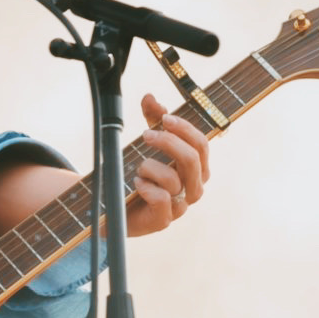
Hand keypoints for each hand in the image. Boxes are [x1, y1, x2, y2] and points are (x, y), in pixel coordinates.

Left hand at [126, 92, 211, 237]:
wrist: (116, 211)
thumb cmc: (139, 176)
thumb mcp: (147, 145)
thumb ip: (152, 120)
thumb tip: (150, 96)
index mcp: (196, 169)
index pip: (201, 144)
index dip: (184, 129)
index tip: (163, 118)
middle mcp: (193, 188)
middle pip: (192, 159)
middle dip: (168, 142)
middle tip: (145, 135)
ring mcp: (180, 206)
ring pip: (174, 179)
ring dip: (150, 167)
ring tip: (137, 169)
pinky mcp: (164, 221)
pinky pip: (161, 199)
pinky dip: (146, 187)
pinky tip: (137, 184)